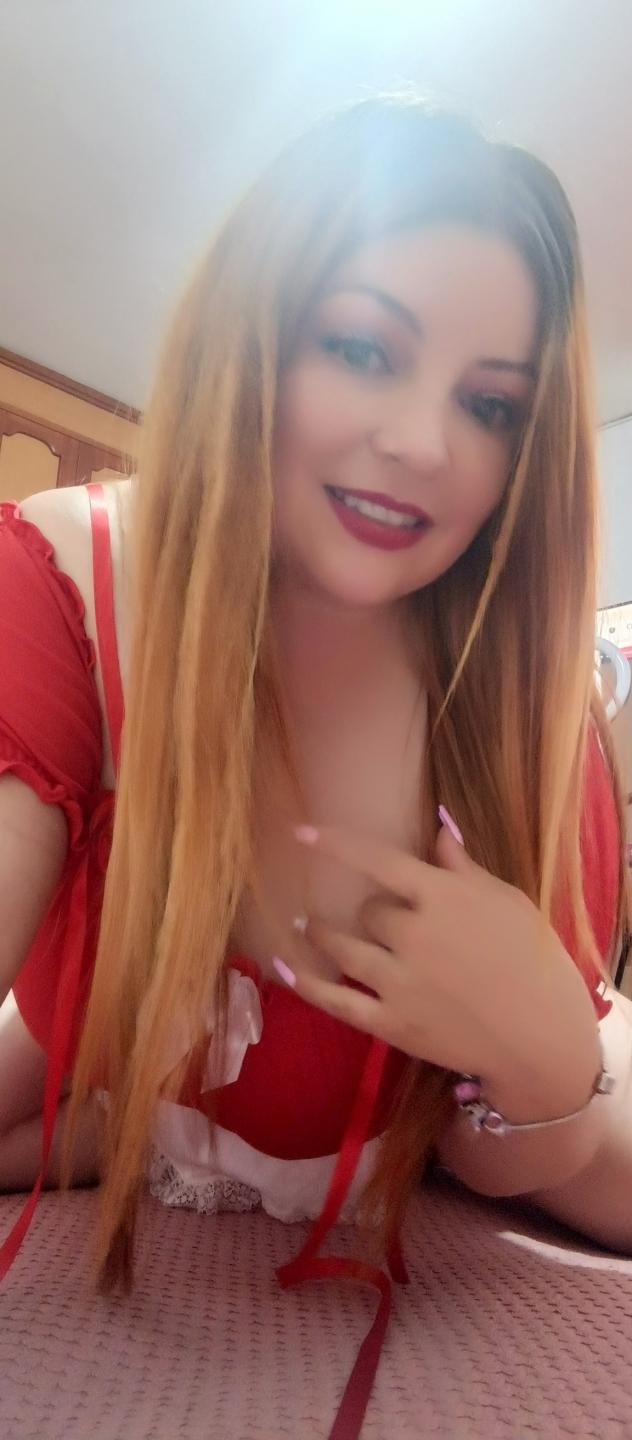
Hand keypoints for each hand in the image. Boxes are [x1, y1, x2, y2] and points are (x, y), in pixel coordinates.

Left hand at [273, 813, 601, 1124]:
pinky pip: (335, 1000)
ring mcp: (398, 981)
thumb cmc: (532, 959)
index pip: (376, 860)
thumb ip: (462, 867)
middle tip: (388, 923)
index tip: (299, 832)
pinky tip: (282, 966)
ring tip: (309, 926)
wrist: (541, 1036)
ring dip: (323, 934)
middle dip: (376, 913)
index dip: (334, 843)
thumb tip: (439, 824)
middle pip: (370, 911)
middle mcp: (414, 934)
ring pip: (343, 948)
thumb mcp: (506, 901)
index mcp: (442, 897)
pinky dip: (304, 983)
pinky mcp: (390, 1023)